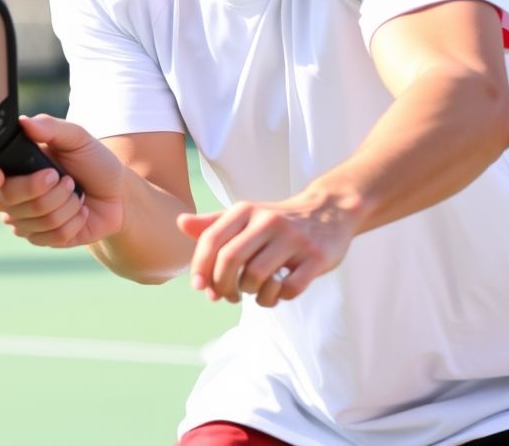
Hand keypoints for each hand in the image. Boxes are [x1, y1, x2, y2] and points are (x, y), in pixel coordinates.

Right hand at [0, 114, 124, 247]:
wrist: (115, 193)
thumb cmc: (92, 160)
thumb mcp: (77, 137)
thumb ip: (51, 127)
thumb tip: (24, 123)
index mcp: (9, 159)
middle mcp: (6, 189)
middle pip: (5, 197)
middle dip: (44, 189)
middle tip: (66, 178)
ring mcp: (18, 216)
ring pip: (30, 219)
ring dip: (65, 204)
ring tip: (76, 192)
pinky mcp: (36, 237)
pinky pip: (48, 236)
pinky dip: (72, 221)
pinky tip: (79, 212)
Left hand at [176, 191, 358, 307]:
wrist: (328, 212)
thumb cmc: (277, 221)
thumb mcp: (246, 216)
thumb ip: (213, 224)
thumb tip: (180, 223)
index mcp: (247, 210)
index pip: (212, 239)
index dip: (200, 267)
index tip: (200, 287)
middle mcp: (268, 221)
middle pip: (230, 260)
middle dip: (223, 286)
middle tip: (228, 296)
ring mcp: (294, 239)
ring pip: (257, 278)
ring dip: (250, 294)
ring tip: (254, 291)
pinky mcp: (316, 258)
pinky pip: (288, 290)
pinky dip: (276, 299)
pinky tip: (276, 293)